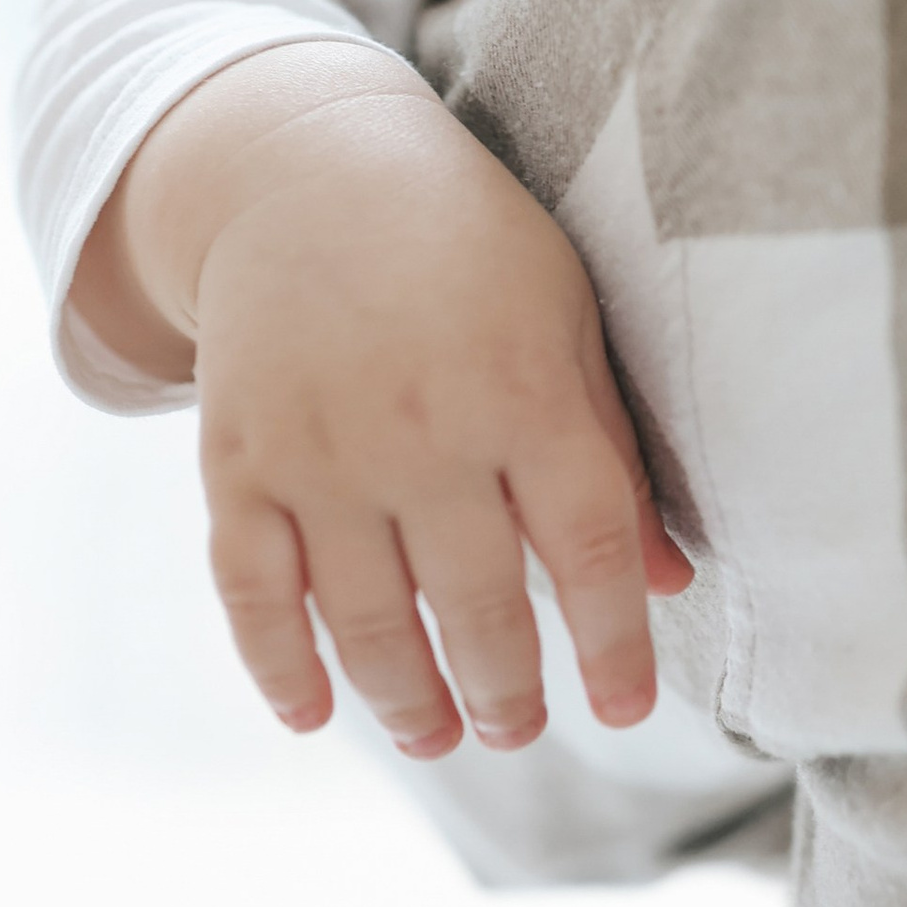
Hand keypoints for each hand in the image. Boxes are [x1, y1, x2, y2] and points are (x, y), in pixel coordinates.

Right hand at [86, 45, 690, 757]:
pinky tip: (313, 714)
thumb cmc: (469, 246)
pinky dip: (279, 666)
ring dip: (408, 701)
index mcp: (524, 385)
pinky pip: (253, 592)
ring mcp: (321, 449)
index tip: (626, 709)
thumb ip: (611, 448)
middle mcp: (423, 427)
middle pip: (479, 601)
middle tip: (520, 729)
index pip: (587, 545)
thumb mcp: (565, 314)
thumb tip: (669, 582)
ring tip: (441, 738)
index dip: (613, 641)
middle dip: (506, 689)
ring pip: (368, 621)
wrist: (310, 168)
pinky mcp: (237, 459)